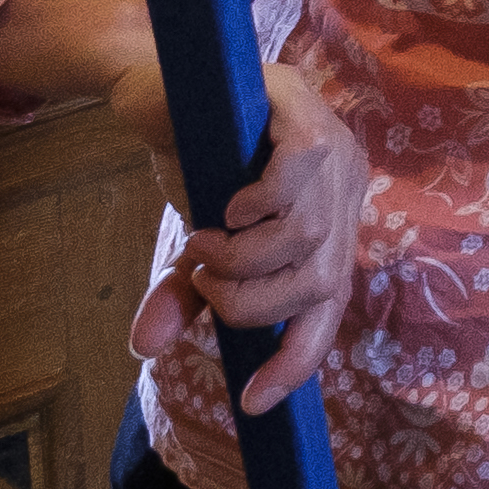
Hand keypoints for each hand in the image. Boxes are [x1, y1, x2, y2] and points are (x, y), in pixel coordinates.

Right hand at [107, 45, 376, 409]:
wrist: (159, 87)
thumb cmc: (190, 162)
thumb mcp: (194, 241)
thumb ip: (186, 293)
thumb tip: (144, 347)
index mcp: (331, 223)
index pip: (330, 307)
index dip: (296, 359)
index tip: (252, 401)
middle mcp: (344, 187)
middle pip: (323, 282)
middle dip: (253, 302)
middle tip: (202, 279)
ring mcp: (332, 144)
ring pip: (311, 237)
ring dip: (244, 260)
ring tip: (202, 242)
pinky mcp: (302, 103)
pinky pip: (302, 166)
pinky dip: (261, 203)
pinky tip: (228, 208)